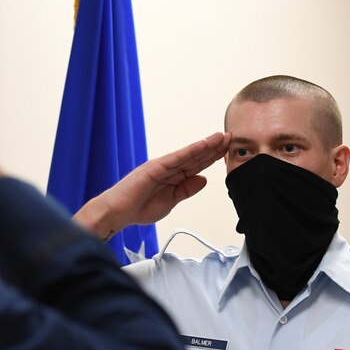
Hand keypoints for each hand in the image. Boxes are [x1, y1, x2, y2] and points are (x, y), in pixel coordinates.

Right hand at [74, 132, 229, 238]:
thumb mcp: (171, 202)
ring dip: (206, 145)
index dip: (212, 158)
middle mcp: (169, 168)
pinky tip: (204, 144)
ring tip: (222, 137)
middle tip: (231, 137)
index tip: (227, 151)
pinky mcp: (156, 167)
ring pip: (189, 154)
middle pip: (196, 157)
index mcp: (173, 178)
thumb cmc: (139, 208)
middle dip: (214, 148)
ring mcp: (163, 166)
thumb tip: (203, 180)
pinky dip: (191, 150)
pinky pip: (178, 157)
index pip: (196, 166)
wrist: (118, 212)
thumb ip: (186, 190)